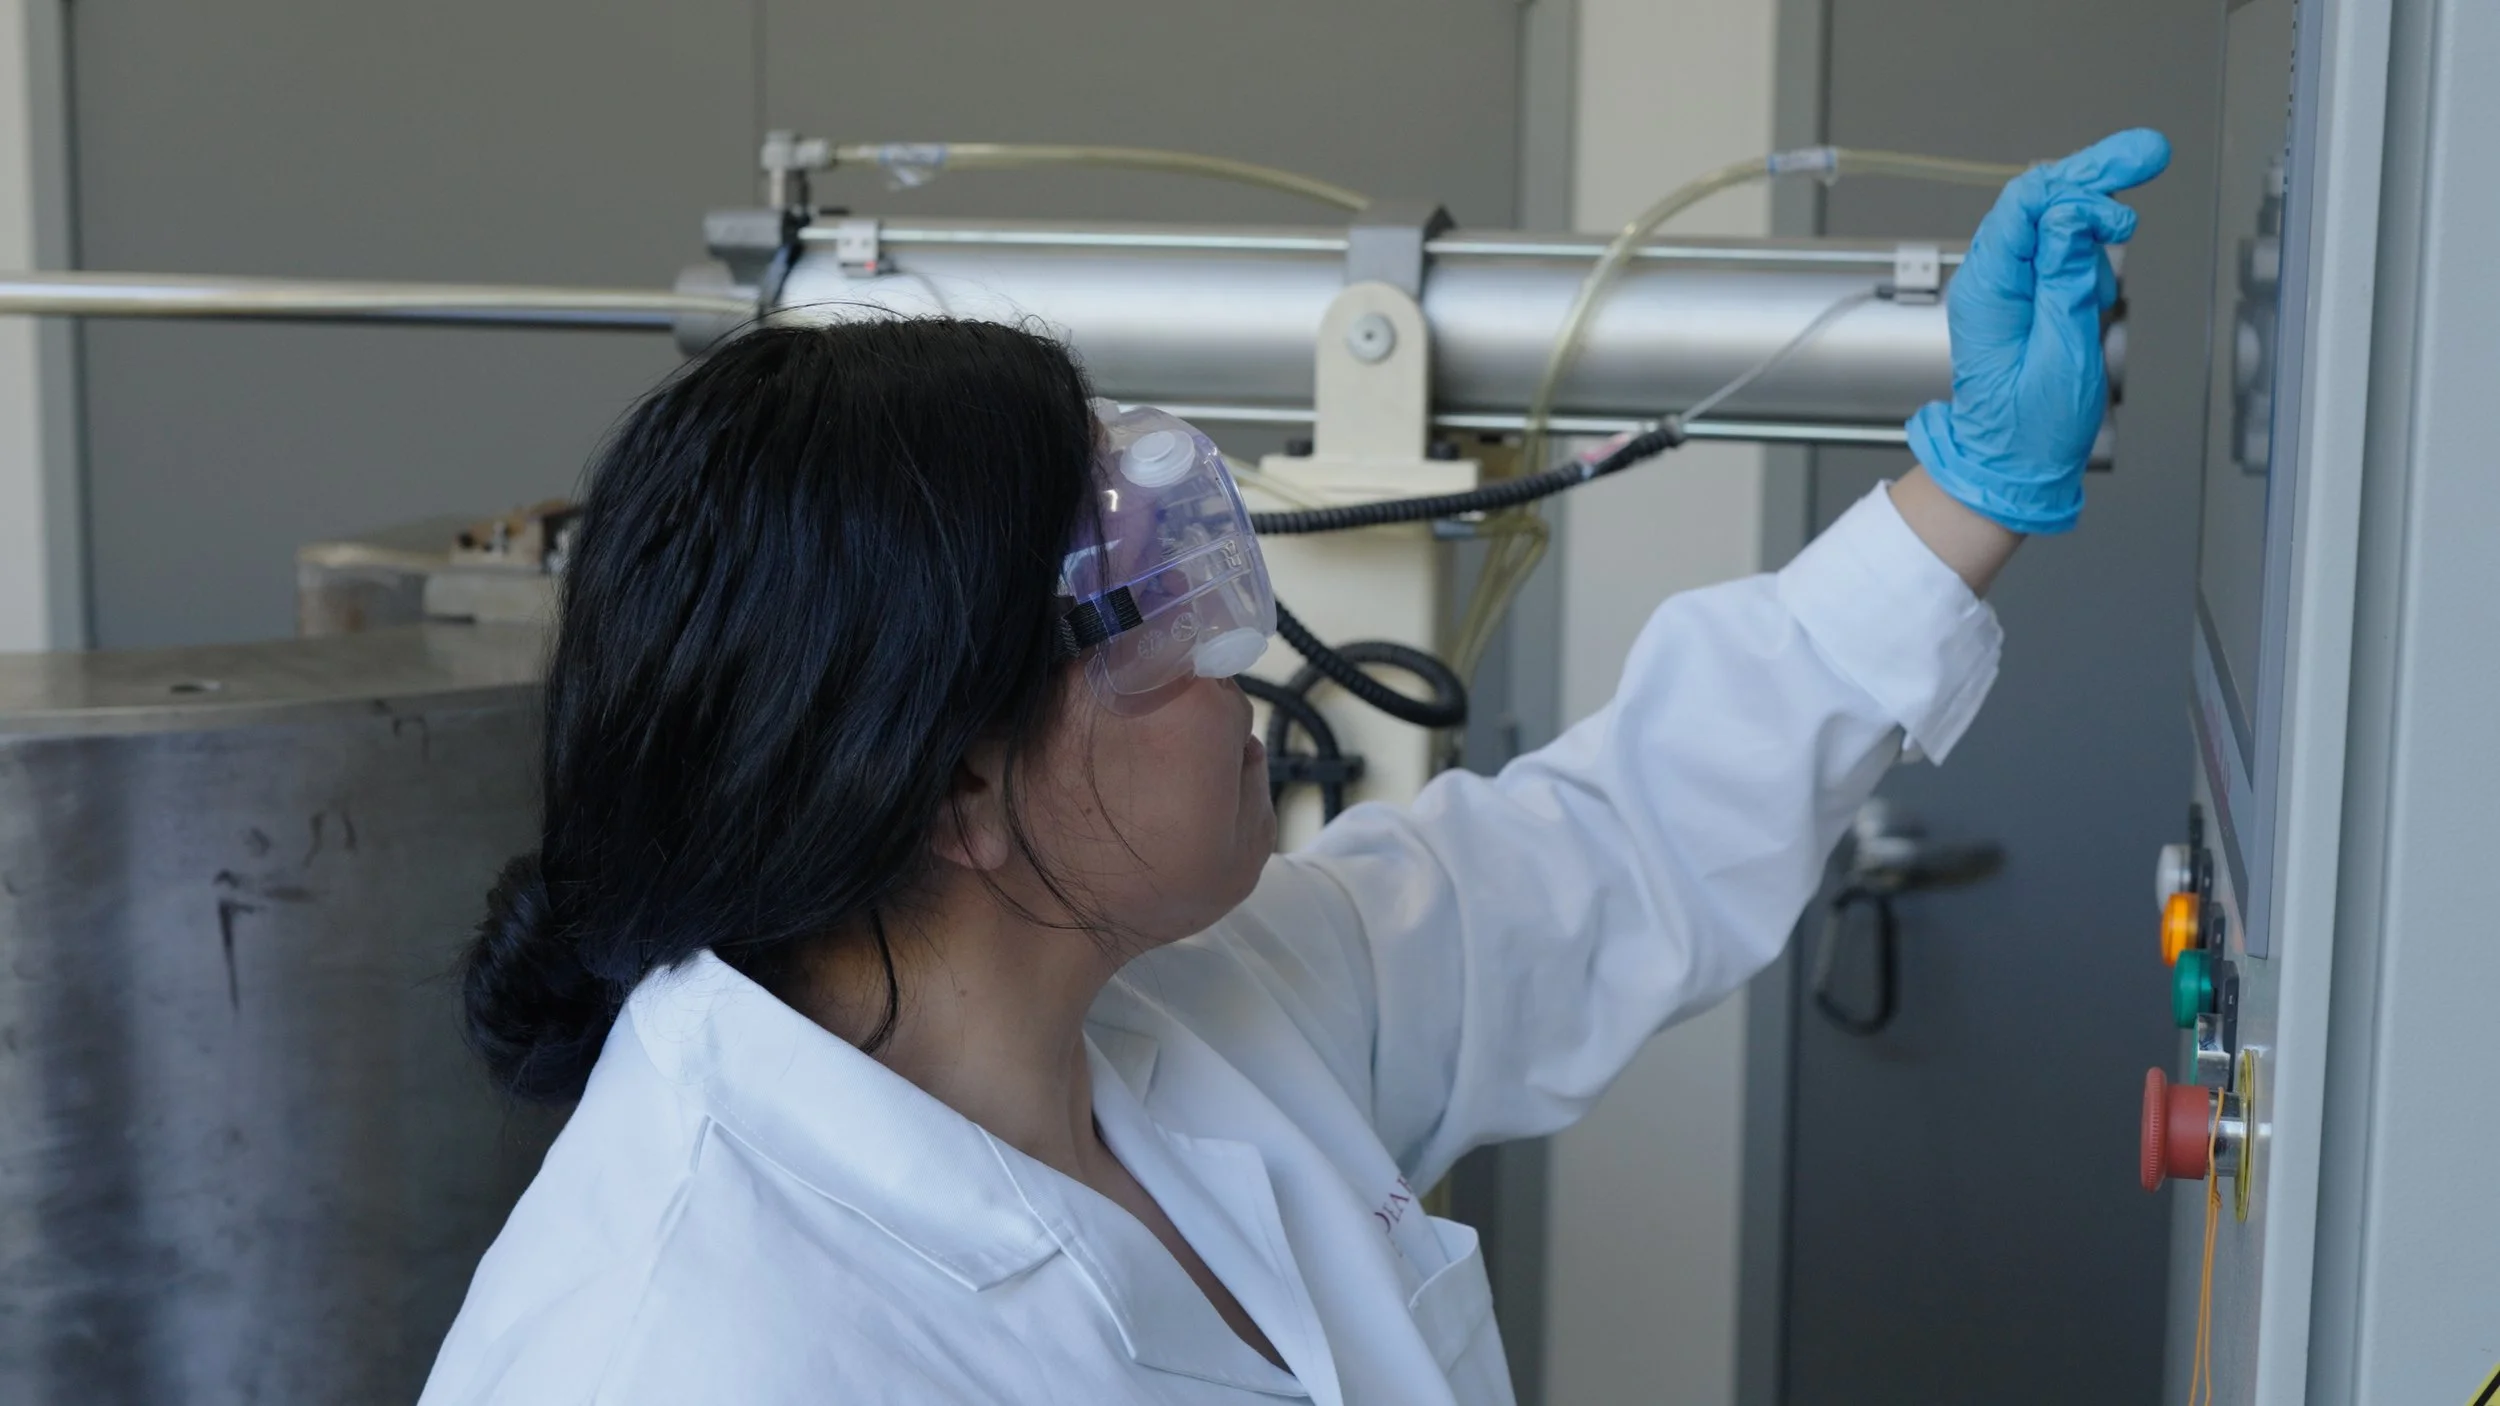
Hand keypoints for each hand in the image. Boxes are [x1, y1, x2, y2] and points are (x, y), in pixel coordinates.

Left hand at [1906, 129, 2172, 534]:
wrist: (2013, 466)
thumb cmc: (2031, 428)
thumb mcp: (2060, 356)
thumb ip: (2064, 282)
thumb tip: (2068, 218)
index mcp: (1986, 291)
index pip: (2024, 206)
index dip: (2079, 184)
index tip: (2129, 184)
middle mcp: (1990, 279)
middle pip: (2039, 198)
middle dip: (2095, 173)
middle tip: (2149, 151)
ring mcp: (2006, 284)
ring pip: (2050, 219)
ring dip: (2094, 217)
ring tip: (2117, 250)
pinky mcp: (2026, 294)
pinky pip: (2058, 250)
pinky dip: (2089, 251)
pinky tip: (2101, 285)